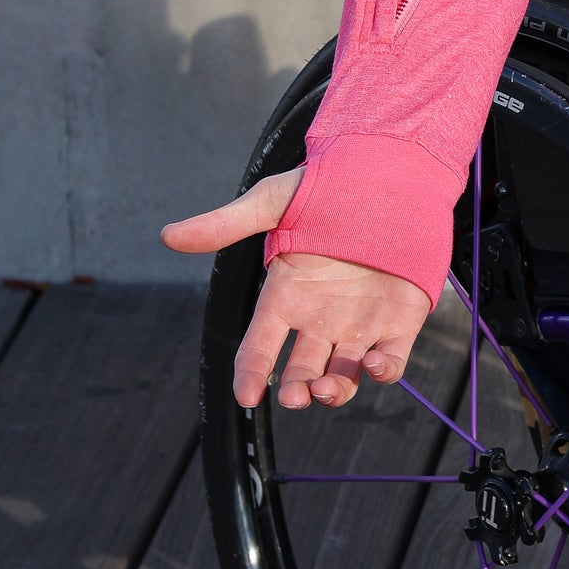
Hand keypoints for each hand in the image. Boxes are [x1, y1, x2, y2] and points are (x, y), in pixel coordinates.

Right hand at [161, 169, 432, 409]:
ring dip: (333, 390)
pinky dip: (384, 371)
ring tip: (324, 390)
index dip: (250, 372)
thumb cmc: (327, 186)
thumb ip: (225, 224)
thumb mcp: (273, 202)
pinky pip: (391, 359)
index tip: (245, 395)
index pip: (260, 345)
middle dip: (295, 389)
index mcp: (286, 296)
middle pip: (301, 369)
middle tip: (294, 397)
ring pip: (342, 374)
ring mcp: (360, 322)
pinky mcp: (400, 320)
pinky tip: (375, 365)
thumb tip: (167, 235)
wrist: (388, 171)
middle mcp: (320, 317)